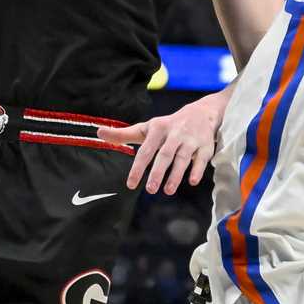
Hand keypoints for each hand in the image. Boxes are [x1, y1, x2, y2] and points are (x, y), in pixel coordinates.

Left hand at [97, 92, 224, 194]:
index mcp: (158, 128)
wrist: (202, 113)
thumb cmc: (168, 126)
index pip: (145, 150)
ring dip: (175, 175)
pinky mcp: (205, 146)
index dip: (138, 168)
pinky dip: (197, 170)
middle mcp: (175, 133)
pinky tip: (191, 181)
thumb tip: (98, 132)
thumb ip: (123, 134)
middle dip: (158, 172)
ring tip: (167, 191)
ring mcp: (191, 140)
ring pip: (183, 158)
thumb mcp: (147, 128)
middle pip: (164, 155)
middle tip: (150, 190)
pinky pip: (201, 159)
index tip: (131, 185)